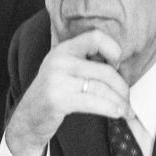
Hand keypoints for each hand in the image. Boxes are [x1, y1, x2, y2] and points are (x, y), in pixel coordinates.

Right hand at [5, 30, 129, 155]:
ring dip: (119, 101)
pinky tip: (118, 113)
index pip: (96, 37)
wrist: (28, 118)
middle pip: (105, 70)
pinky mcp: (58, 98)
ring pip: (101, 88)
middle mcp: (60, 60)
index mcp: (64, 49)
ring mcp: (57, 79)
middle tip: (127, 99)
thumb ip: (85, 63)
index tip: (117, 66)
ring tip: (126, 110)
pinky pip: (93, 102)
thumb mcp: (65, 70)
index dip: (113, 50)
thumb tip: (120, 67)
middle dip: (122, 87)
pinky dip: (110, 108)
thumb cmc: (54, 94)